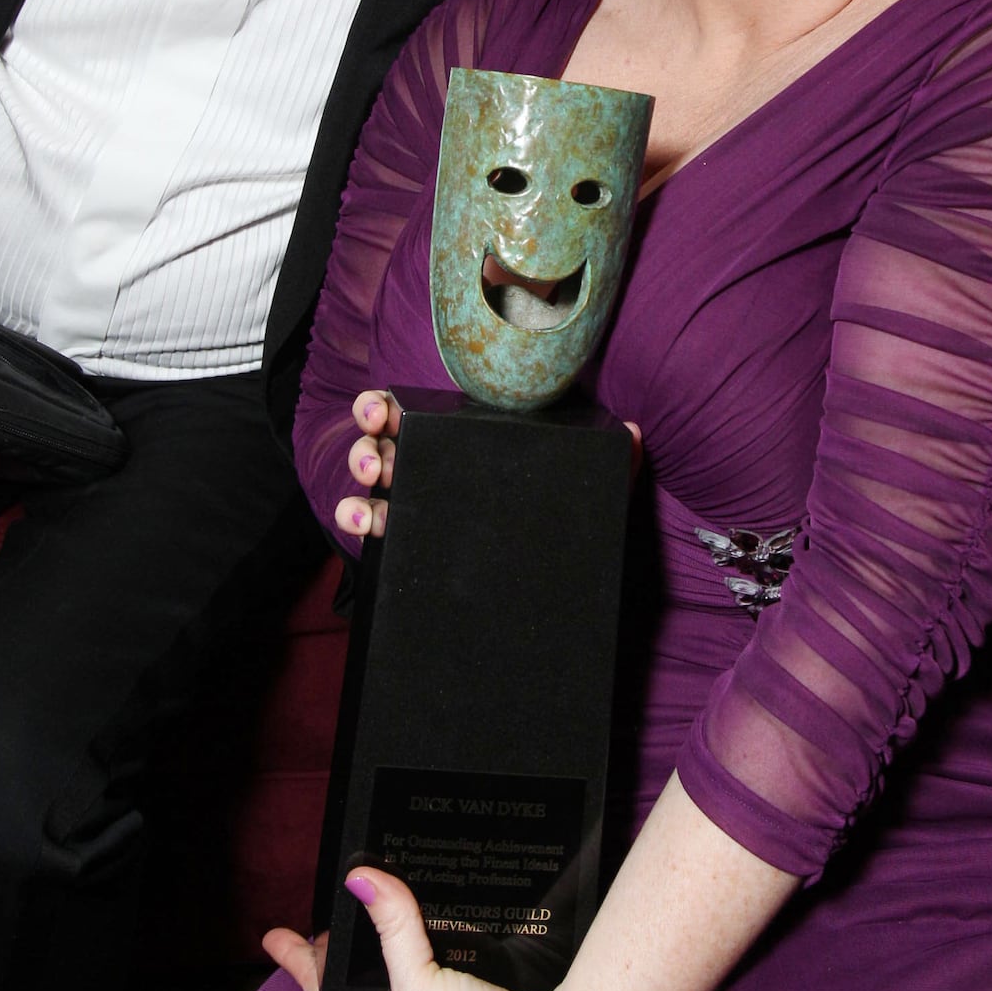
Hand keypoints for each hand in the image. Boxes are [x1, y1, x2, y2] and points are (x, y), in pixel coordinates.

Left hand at [265, 869, 558, 990]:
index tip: (272, 934)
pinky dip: (418, 937)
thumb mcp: (420, 988)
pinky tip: (426, 917)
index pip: (321, 988)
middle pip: (356, 975)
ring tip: (372, 898)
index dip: (296, 959)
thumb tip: (362, 876)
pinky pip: (428, 960)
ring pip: (393, 965)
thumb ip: (392, 930)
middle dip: (341, 942)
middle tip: (333, 902)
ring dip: (382, 934)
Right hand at [335, 391, 642, 538]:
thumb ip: (611, 460)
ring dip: (357, 488)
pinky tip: (364, 530)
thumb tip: (634, 433)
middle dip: (364, 443)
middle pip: (380, 444)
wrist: (550, 584)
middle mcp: (429, 468)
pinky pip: (372, 531)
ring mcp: (416, 507)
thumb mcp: (582, 485)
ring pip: (370, 487)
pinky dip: (357, 524)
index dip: (384, 406)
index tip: (381, 410)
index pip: (411, 412)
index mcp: (460, 441)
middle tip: (375, 457)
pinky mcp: (408, 543)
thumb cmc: (555, 518)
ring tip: (366, 501)